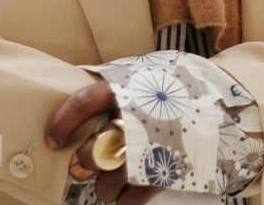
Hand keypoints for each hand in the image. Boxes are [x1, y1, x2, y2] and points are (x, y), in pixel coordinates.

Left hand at [45, 81, 160, 203]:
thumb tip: (72, 89)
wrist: (212, 95)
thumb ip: (109, 85)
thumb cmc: (168, 83)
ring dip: (103, 185)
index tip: (51, 140)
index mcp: (125, 88)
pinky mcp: (164, 171)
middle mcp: (135, 118)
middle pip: (94, 152)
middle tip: (84, 161)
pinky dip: (123, 199)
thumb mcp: (137, 73)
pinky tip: (125, 190)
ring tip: (109, 175)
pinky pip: (131, 199)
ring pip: (107, 183)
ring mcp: (151, 148)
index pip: (84, 103)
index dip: (63, 122)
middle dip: (85, 161)